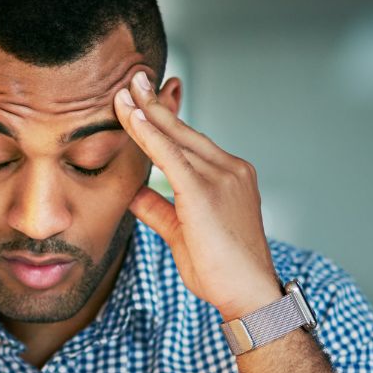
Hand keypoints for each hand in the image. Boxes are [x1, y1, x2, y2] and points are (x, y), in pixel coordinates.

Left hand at [113, 71, 280, 319]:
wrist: (248, 294)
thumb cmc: (220, 270)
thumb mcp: (181, 233)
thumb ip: (158, 209)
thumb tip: (132, 193)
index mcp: (229, 175)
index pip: (190, 140)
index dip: (166, 118)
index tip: (146, 98)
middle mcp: (229, 169)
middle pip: (184, 130)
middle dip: (155, 102)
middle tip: (133, 77)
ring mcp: (221, 177)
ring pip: (176, 138)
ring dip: (147, 112)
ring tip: (125, 89)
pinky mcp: (205, 192)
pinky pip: (170, 156)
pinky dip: (149, 135)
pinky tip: (133, 118)